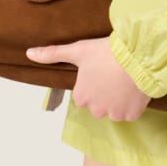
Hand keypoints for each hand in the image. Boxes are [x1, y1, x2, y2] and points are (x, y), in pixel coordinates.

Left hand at [27, 37, 150, 121]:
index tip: (101, 69)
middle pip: (99, 103)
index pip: (84, 93)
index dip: (93, 81)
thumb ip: (52, 54)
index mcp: (81, 97)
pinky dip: (132, 103)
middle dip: (105, 91)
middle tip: (114, 72)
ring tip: (125, 78)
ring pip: (114, 108)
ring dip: (119, 98)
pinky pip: (129, 112)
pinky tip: (134, 87)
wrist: (138, 57)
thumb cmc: (107, 52)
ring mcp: (114, 114)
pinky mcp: (131, 116)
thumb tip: (28, 53)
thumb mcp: (78, 50)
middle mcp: (95, 110)